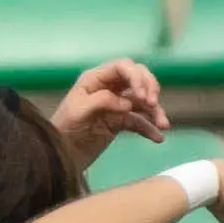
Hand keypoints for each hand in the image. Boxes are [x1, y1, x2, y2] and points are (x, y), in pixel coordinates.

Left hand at [53, 60, 168, 168]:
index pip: (123, 67)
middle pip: (137, 78)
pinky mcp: (119, 122)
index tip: (143, 95)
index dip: (136, 76)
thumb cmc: (63, 129)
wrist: (60, 155)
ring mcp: (115, 105)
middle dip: (149, 87)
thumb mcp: (78, 111)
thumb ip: (102, 101)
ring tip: (163, 125)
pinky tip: (158, 138)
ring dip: (155, 110)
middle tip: (152, 103)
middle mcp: (108, 88)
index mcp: (95, 79)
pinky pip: (139, 121)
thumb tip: (127, 103)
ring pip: (142, 101)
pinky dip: (150, 128)